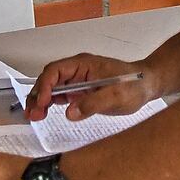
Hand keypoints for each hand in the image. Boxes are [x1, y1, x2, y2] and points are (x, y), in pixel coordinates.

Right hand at [27, 53, 155, 121]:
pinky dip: (49, 103)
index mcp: (83, 64)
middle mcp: (77, 70)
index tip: (42, 102)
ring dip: (40, 100)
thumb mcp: (116, 96)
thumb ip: (93, 103)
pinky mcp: (80, 90)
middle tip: (32, 113)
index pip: (56, 71)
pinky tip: (44, 113)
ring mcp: (77, 80)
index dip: (45, 86)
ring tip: (34, 116)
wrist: (147, 84)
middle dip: (37, 95)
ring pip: (51, 87)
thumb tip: (70, 112)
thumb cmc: (134, 84)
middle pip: (49, 79)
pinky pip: (59, 95)